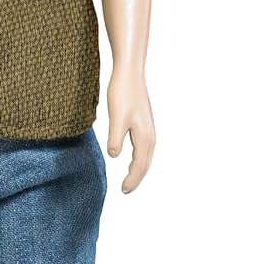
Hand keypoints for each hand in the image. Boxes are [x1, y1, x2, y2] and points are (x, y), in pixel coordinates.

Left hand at [104, 71, 155, 192]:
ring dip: (139, 168)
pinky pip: (144, 147)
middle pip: (145, 163)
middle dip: (137, 178)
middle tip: (126, 190)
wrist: (130, 73)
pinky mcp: (144, 122)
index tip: (123, 191)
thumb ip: (115, 138)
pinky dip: (139, 157)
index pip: (139, 165)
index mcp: (144, 137)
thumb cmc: (122, 93)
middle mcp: (150, 135)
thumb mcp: (116, 118)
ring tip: (129, 178)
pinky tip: (132, 155)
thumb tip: (114, 155)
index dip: (132, 180)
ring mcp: (148, 128)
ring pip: (146, 155)